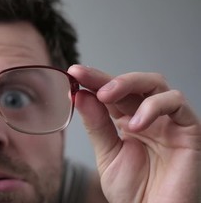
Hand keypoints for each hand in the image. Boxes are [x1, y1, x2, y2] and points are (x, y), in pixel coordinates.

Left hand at [68, 65, 200, 202]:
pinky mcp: (189, 130)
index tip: (74, 73)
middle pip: (131, 83)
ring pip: (156, 84)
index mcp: (128, 121)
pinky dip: (153, 107)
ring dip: (128, 84)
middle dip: (106, 77)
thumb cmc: (135, 192)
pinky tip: (135, 125)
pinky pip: (177, 104)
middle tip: (84, 78)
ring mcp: (169, 122)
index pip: (111, 94)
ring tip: (105, 96)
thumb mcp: (107, 155)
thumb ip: (97, 126)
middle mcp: (149, 117)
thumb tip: (80, 96)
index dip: (93, 80)